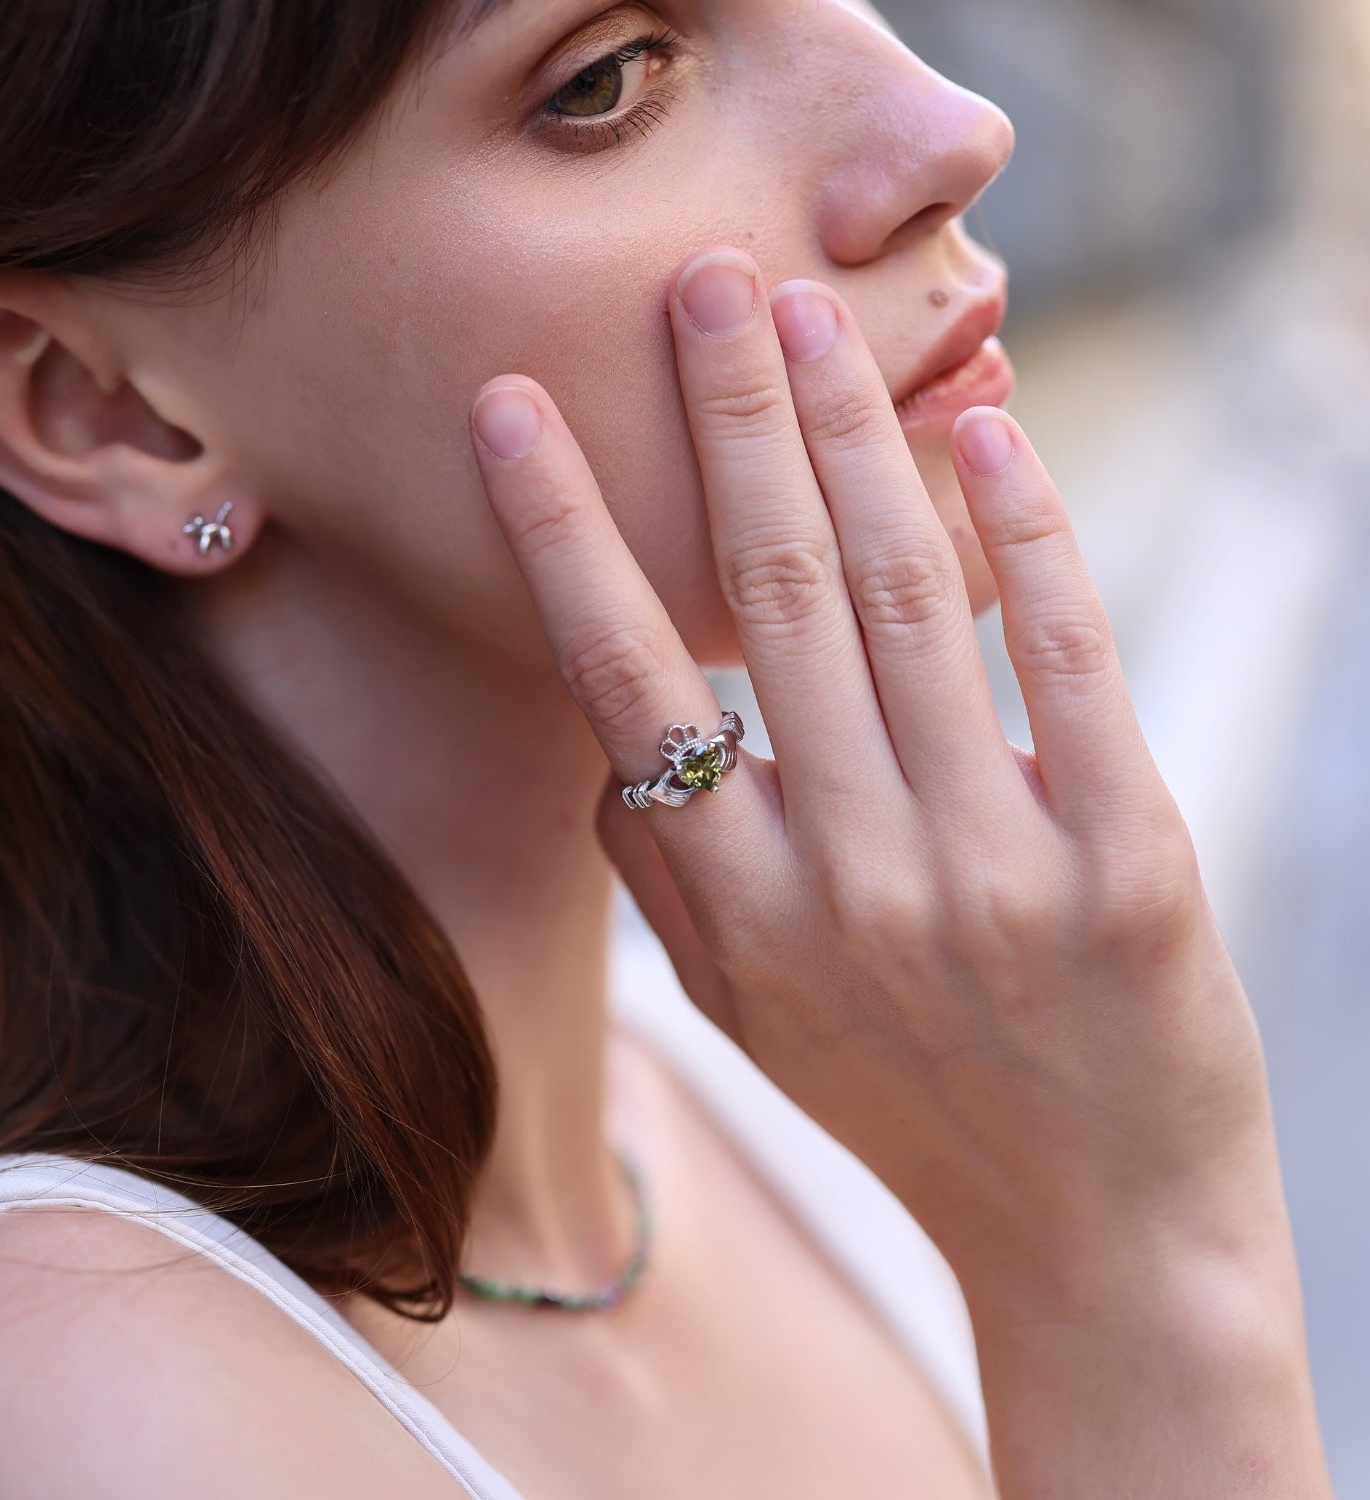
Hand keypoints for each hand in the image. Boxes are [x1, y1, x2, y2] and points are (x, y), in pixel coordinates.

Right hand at [467, 246, 1282, 1313]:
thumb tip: (615, 749)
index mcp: (740, 913)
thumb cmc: (908, 1106)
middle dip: (727, 420)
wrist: (1099, 1234)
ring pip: (903, 605)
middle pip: (769, 600)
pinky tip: (984, 433)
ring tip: (811, 320)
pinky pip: (1066, 664)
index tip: (513, 412)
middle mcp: (849, 880)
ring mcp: (992, 870)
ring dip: (852, 440)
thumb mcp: (753, 1020)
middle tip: (700, 282)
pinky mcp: (1131, 866)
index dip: (562, 534)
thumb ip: (672, 885)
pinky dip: (1023, 535)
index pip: (627, 685)